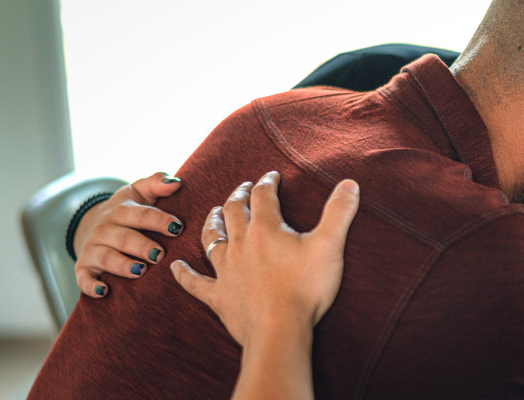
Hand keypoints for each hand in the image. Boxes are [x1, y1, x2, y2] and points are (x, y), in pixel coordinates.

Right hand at [75, 172, 183, 297]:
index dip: (158, 220)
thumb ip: (157, 183)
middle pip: (123, 238)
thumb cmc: (128, 210)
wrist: (94, 224)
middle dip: (141, 246)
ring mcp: (92, 248)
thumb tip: (176, 183)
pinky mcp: (83, 267)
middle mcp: (104, 229)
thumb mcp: (139, 192)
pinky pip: (83, 278)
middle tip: (160, 254)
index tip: (177, 227)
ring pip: (106, 257)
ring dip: (122, 265)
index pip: (140, 215)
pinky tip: (104, 291)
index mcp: (120, 210)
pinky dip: (90, 286)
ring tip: (140, 271)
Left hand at [170, 171, 359, 345]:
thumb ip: (339, 212)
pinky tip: (173, 266)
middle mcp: (240, 244)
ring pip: (212, 238)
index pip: (263, 195)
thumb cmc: (306, 288)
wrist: (280, 330)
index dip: (267, 182)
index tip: (272, 176)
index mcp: (266, 229)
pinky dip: (184, 274)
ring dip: (212, 222)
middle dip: (238, 196)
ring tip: (215, 213)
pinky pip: (195, 283)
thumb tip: (350, 183)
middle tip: (243, 188)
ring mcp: (226, 270)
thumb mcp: (330, 245)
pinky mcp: (219, 296)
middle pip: (234, 211)